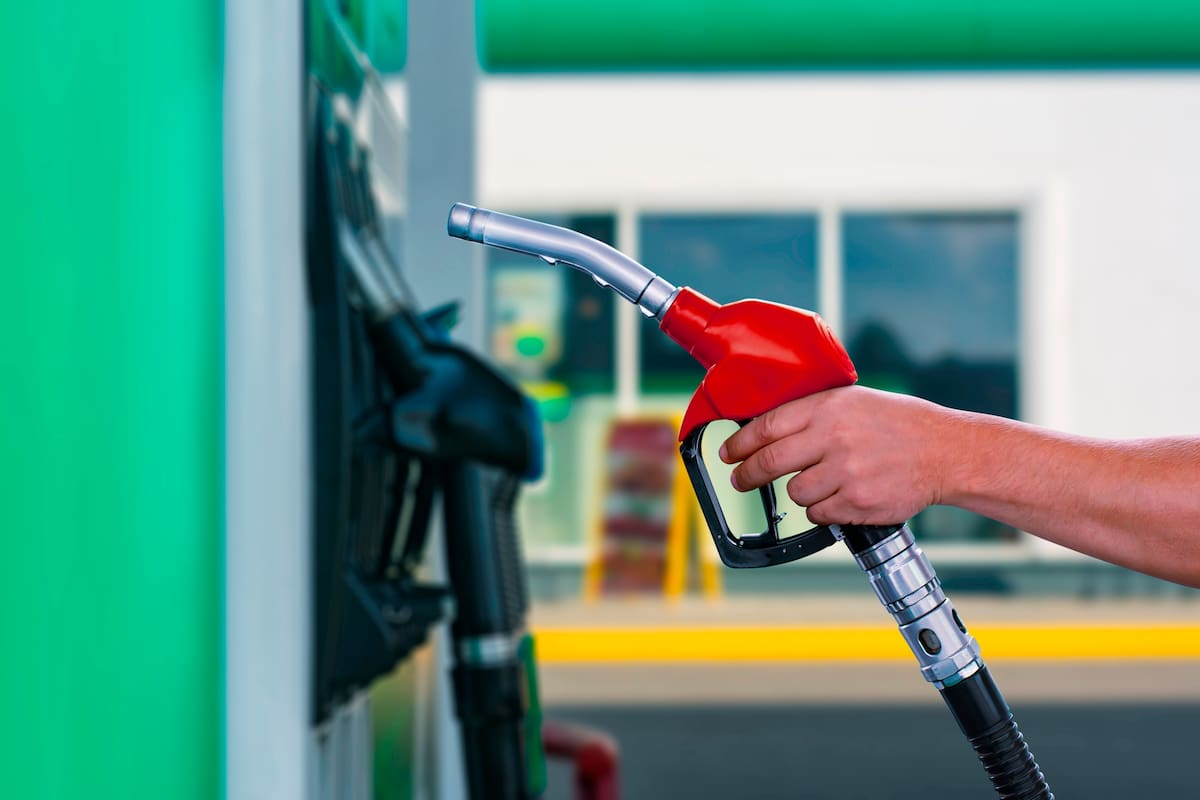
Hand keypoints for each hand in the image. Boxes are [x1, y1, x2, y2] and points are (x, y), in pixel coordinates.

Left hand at [719, 386, 960, 525]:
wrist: (943, 451)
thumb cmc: (896, 423)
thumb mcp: (851, 401)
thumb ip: (810, 413)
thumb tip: (763, 429)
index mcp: (827, 409)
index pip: (766, 427)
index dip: (740, 443)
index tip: (728, 453)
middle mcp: (833, 439)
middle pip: (769, 463)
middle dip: (747, 475)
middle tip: (739, 480)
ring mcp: (845, 473)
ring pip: (795, 493)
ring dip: (799, 492)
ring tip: (819, 482)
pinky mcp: (856, 502)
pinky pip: (819, 514)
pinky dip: (822, 509)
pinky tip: (839, 495)